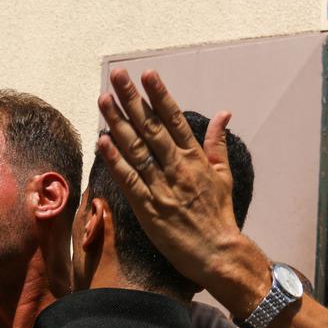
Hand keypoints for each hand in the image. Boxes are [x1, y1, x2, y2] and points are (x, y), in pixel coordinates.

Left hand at [96, 69, 253, 296]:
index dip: (160, 95)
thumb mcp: (224, 176)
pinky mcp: (149, 208)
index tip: (147, 74)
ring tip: (104, 100)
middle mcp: (178, 168)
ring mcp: (162, 187)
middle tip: (117, 76)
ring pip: (136, 149)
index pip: (174, 120)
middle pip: (151, 127)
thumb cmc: (220, 216)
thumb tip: (224, 114)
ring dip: (118, 123)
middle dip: (133, 100)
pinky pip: (129, 180)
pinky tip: (103, 141)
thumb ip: (217, 144)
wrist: (218, 253)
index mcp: (195, 159)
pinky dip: (116, 160)